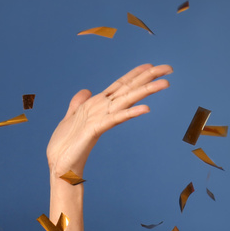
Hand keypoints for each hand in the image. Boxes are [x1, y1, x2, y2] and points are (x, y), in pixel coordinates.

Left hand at [45, 64, 170, 176]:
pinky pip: (115, 119)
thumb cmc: (65, 145)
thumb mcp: (70, 117)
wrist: (60, 165)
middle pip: (129, 89)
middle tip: (168, 68)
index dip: (134, 74)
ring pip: (127, 100)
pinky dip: (130, 113)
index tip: (150, 65)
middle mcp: (104, 110)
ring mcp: (102, 119)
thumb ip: (78, 103)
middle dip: (148, 78)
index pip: (120, 85)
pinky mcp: (96, 129)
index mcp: (98, 105)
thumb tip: (86, 90)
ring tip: (165, 83)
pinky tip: (146, 108)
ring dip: (146, 90)